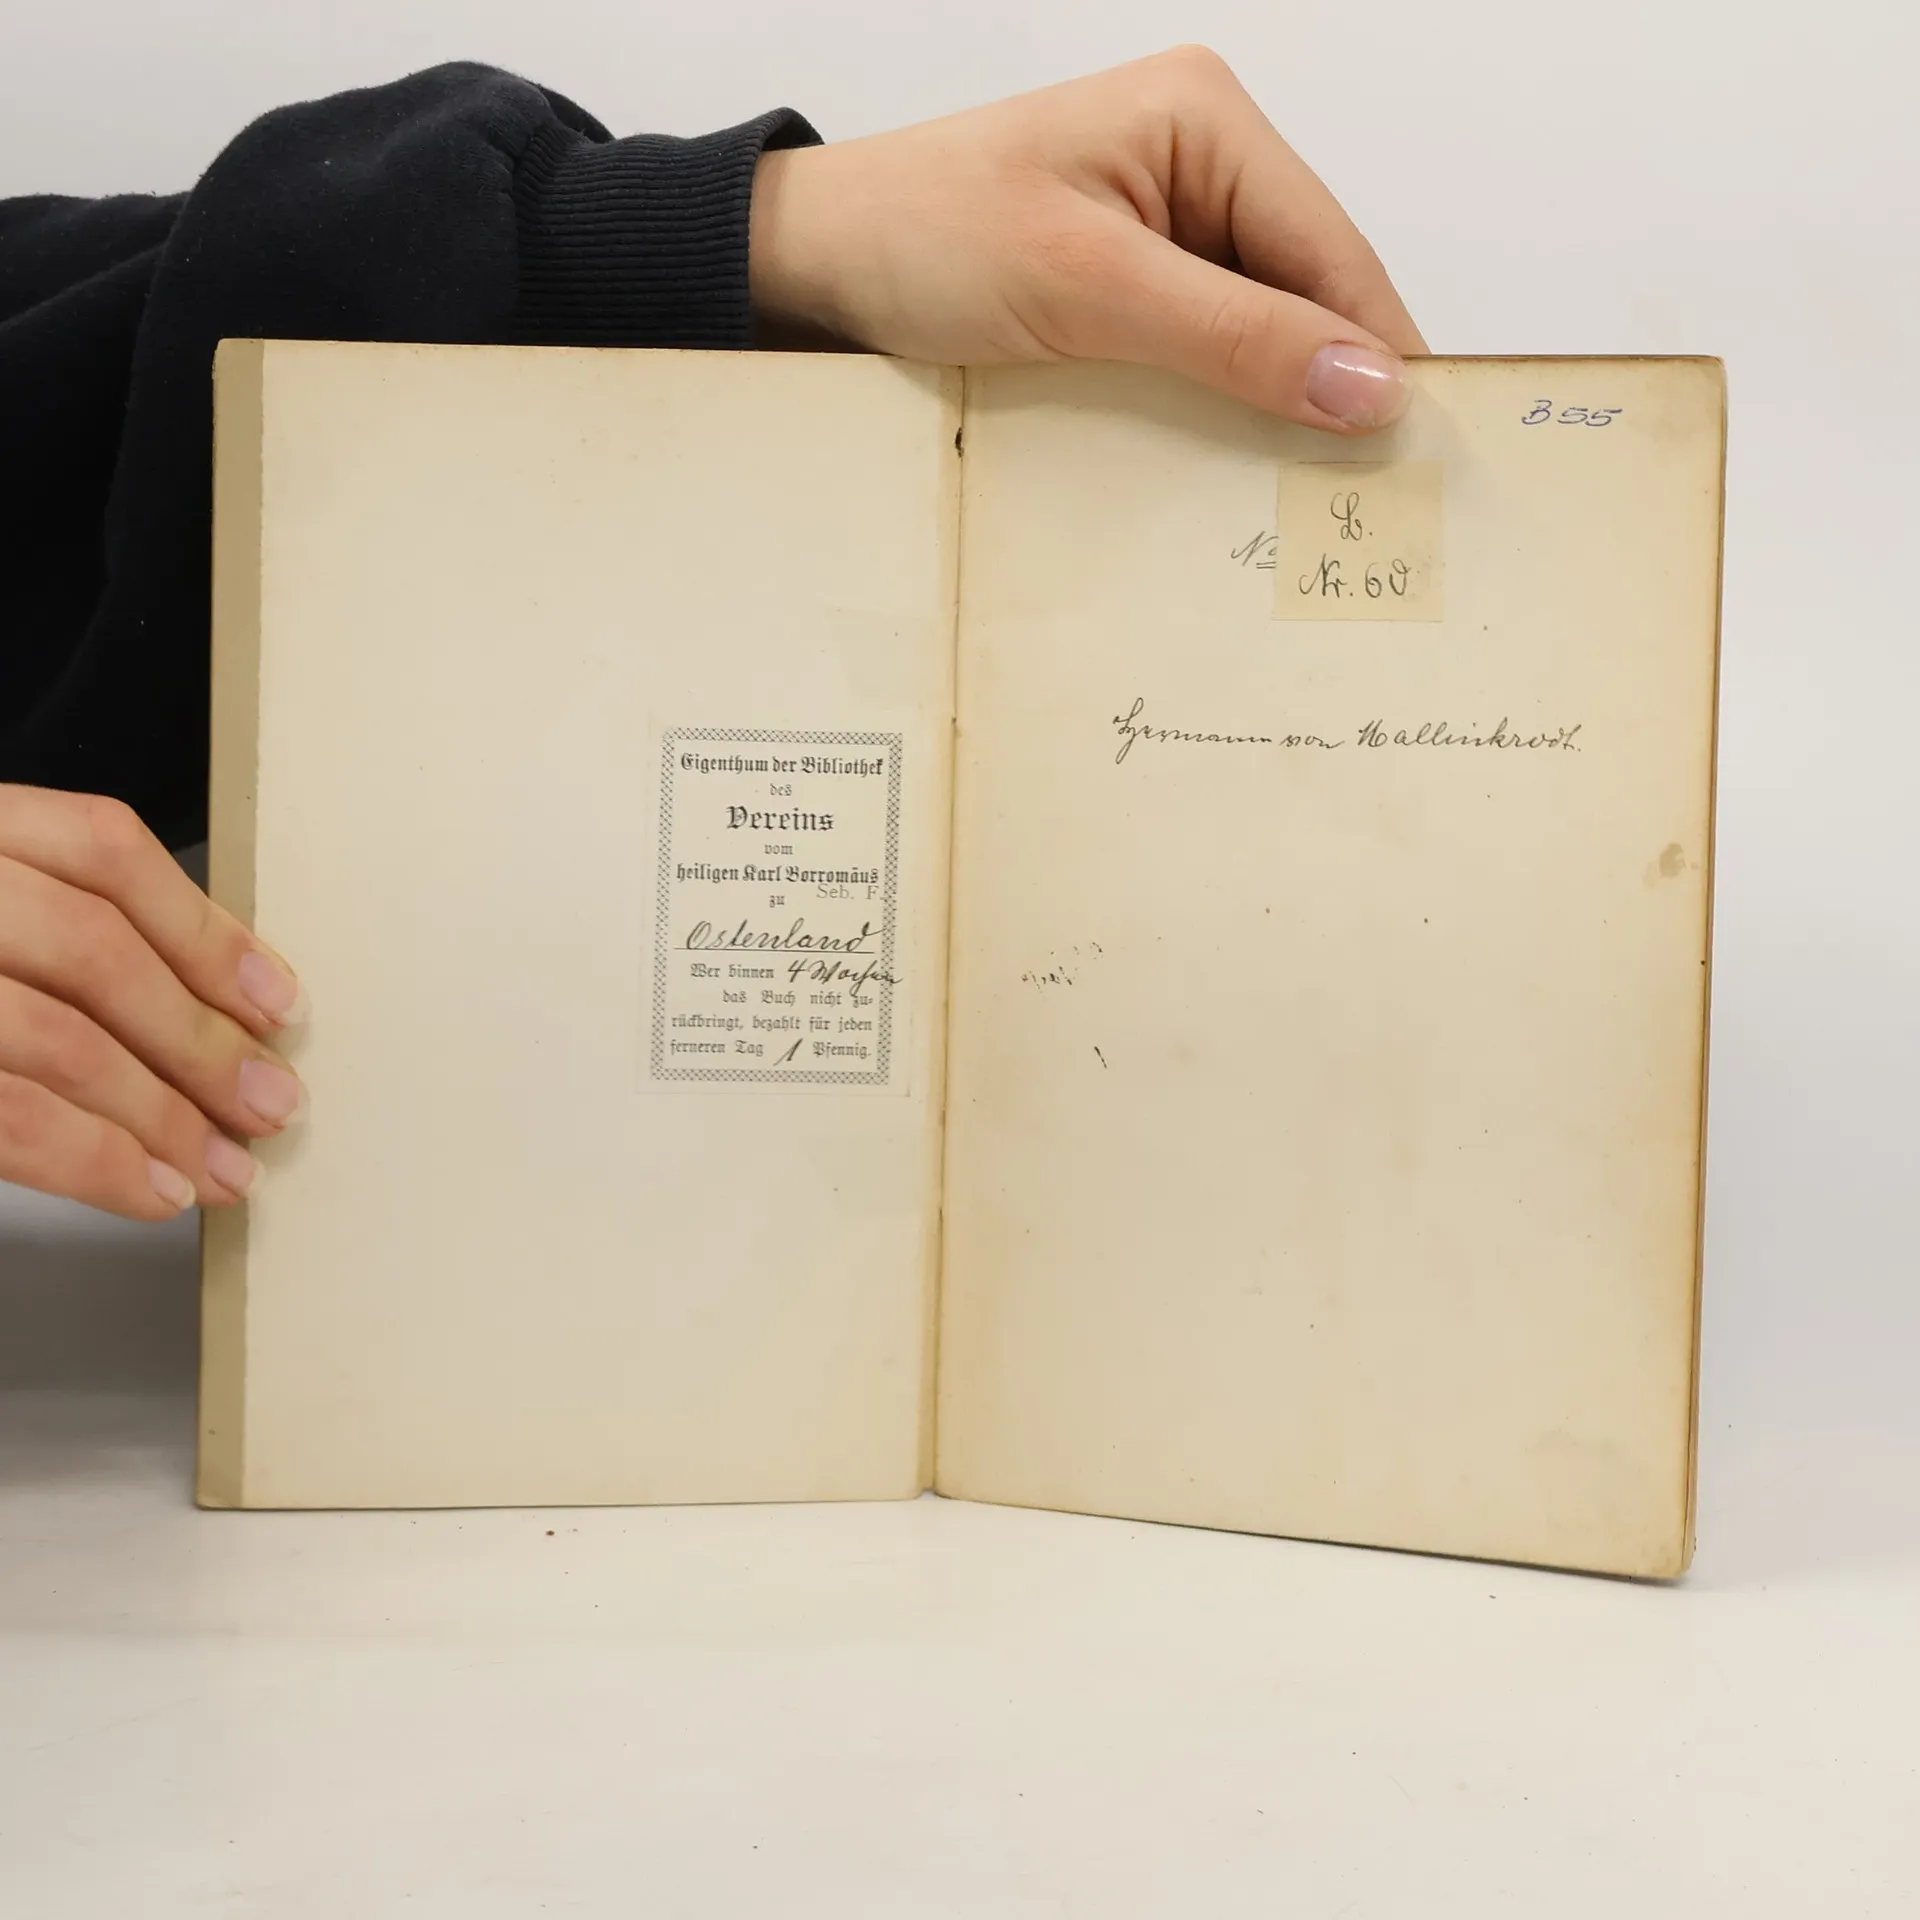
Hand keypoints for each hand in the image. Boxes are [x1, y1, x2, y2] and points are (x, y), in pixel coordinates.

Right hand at [0, 786, 305, 1221]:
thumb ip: (49, 935)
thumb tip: (208, 1009)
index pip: (100, 848)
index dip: (203, 928)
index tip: (274, 999)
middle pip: (89, 946)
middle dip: (197, 1038)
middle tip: (269, 1103)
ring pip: (53, 1034)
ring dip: (161, 1114)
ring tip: (226, 1168)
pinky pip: (5, 1114)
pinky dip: (93, 1159)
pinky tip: (150, 1189)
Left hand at [750, 46, 1426, 432]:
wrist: (819, 262)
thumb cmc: (927, 238)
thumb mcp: (1089, 288)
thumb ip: (1233, 336)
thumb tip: (1371, 388)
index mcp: (1207, 119)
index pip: (1330, 248)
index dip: (1377, 351)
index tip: (1414, 453)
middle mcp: (1203, 160)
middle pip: (1307, 290)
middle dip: (1328, 385)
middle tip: (1359, 500)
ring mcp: (1169, 223)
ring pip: (1262, 329)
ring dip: (1273, 406)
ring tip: (1303, 498)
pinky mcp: (1134, 281)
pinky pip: (1207, 349)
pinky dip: (1219, 406)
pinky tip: (1228, 466)